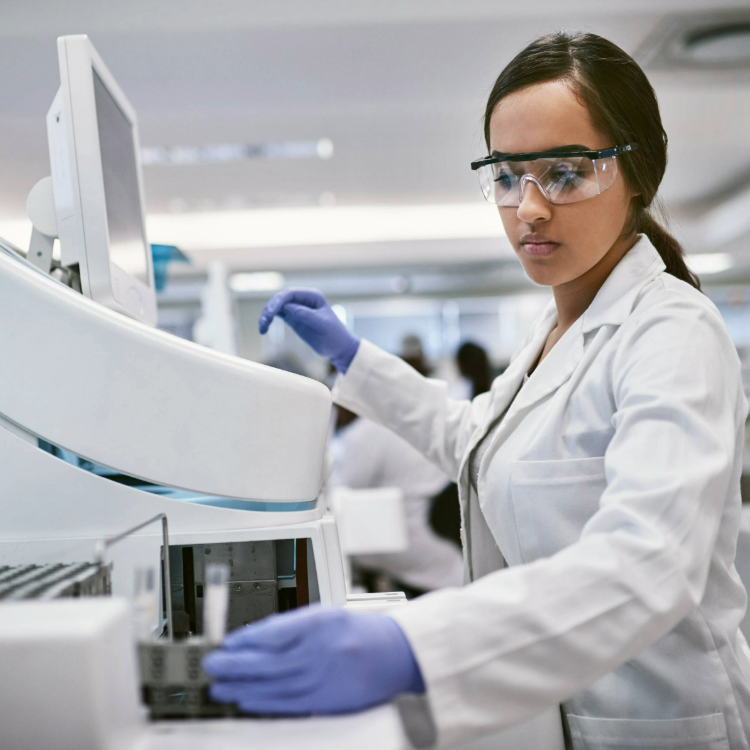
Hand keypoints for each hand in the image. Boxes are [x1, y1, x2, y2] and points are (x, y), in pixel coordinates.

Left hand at [202, 606, 424, 714]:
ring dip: (242, 686)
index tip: (226, 642)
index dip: (246, 639)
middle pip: (268, 660)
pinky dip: (263, 703)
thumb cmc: (358, 631)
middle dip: (235, 663)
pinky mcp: (326, 700)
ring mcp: (323, 677)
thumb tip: (255, 638)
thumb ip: (292, 625)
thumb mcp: (325, 614)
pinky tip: (245, 700)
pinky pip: (288, 703)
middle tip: (212, 664)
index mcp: (320, 623)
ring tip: (219, 686)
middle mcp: (320, 650)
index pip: (273, 632)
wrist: (395, 653)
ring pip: (273, 684)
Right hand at [258, 288, 359, 373]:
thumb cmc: (335, 335)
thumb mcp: (322, 325)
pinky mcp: (293, 319)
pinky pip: (277, 315)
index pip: (291, 294)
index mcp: (313, 296)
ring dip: (267, 315)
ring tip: (261, 328)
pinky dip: (269, 321)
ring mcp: (297, 309)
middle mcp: (304, 300)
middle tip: (264, 322)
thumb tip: (286, 307)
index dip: (278, 301)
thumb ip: (305, 315)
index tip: (271, 313)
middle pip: (281, 299)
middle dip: (270, 308)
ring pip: (276, 307)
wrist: (339, 348)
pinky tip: (264, 329)